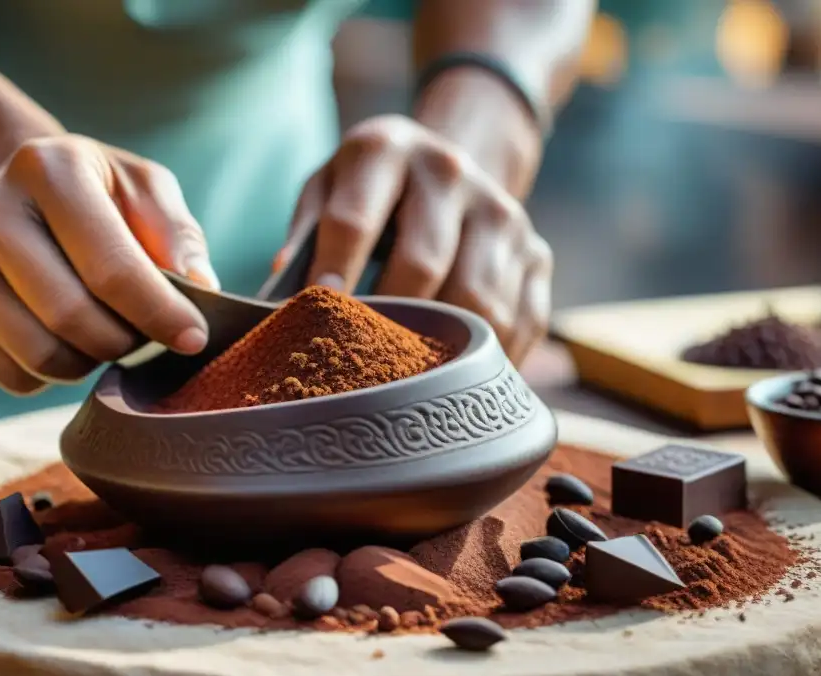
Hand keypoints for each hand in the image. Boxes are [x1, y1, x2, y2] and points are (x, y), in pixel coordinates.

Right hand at [0, 135, 216, 393]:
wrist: (18, 197)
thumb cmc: (98, 199)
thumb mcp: (145, 191)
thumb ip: (177, 234)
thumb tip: (199, 288)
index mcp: (46, 168)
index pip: (111, 267)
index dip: (160, 314)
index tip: (193, 339)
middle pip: (70, 318)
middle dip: (124, 342)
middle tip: (143, 337)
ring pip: (39, 357)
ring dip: (89, 362)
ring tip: (103, 334)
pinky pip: (12, 377)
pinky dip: (51, 376)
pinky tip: (60, 339)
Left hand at [277, 114, 551, 365]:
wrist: (449, 163)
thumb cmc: (369, 191)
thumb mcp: (327, 188)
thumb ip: (305, 234)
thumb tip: (283, 294)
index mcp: (386, 149)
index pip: (354, 221)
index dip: (333, 275)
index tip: (316, 318)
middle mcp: (450, 173)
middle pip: (423, 264)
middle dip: (388, 320)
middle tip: (360, 364)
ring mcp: (503, 214)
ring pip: (479, 302)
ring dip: (443, 349)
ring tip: (408, 382)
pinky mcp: (537, 254)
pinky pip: (519, 323)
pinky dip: (489, 360)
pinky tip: (457, 377)